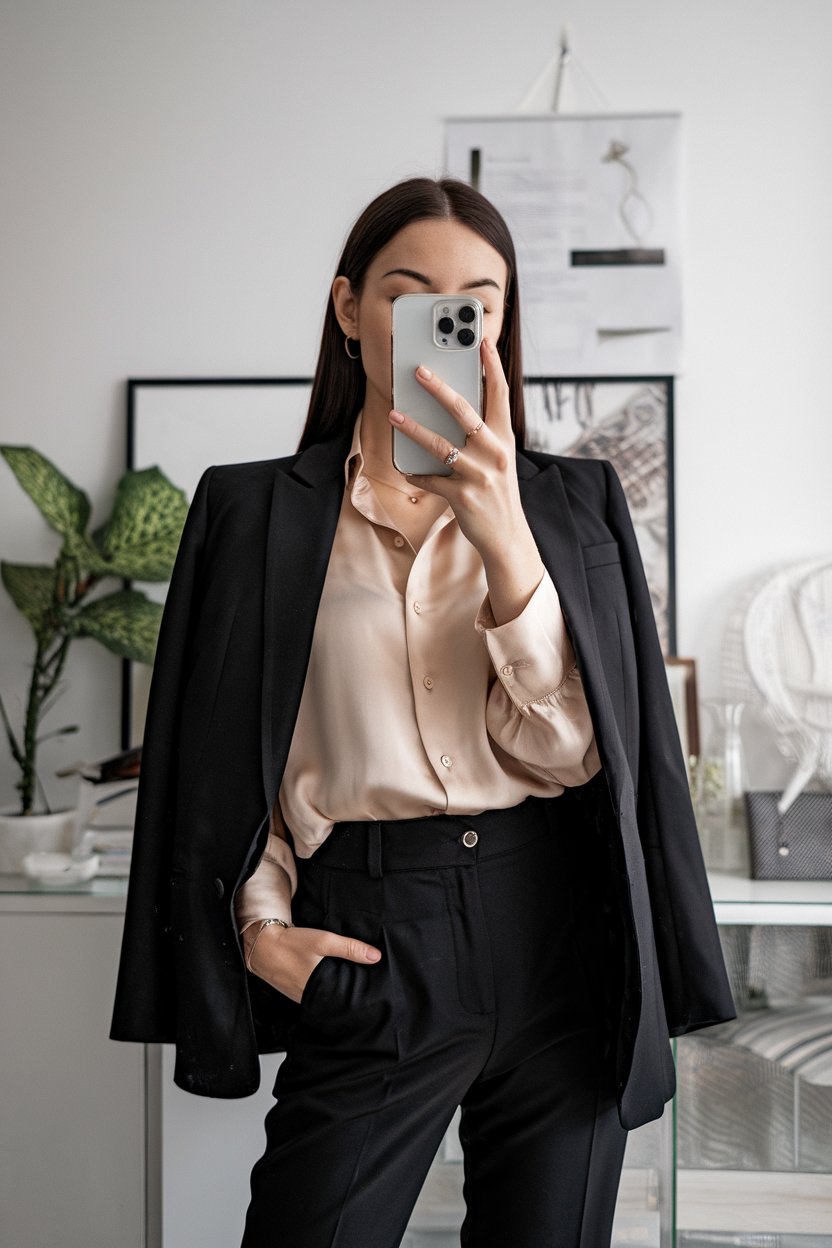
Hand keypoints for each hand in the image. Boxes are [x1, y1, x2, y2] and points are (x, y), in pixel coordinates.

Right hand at [242, 922, 381, 1003]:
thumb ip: (349, 948)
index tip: (372, 994)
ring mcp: (300, 997)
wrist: (261, 945)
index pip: (344, 1001)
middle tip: (365, 989)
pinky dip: (321, 988)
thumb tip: (376, 957)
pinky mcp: (294, 991)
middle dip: (348, 995)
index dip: (358, 999)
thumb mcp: (323, 941)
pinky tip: (326, 979)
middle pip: (335, 1000)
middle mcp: (310, 998)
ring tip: (349, 985)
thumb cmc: (291, 943)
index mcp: (319, 990)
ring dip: (333, 991)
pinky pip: (312, 993)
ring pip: (324, 997)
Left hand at [388, 337, 545, 623]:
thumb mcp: (498, 460)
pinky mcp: (461, 497)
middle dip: (440, 388)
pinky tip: (403, 467)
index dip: (491, 365)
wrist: (507, 538)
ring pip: (440, 445)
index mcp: (504, 439)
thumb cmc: (498, 493)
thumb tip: (451, 409)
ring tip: (394, 413)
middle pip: (465, 412)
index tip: (481, 340)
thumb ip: (482, 435)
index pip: (500, 395)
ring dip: (413, 428)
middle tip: (418, 370)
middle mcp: (494, 453)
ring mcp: (478, 475)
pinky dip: (415, 473)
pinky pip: (430, 479)